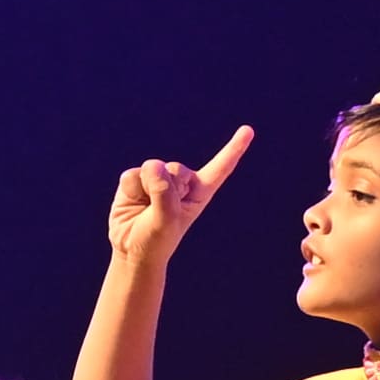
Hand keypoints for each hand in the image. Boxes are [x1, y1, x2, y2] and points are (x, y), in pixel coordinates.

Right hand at [107, 128, 252, 264]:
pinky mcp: (136, 177)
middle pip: (175, 169)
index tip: (248, 130)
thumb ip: (163, 192)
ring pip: (152, 168)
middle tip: (159, 211)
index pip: (220, 168)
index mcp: (199, 192)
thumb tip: (153, 165)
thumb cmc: (157, 240)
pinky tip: (133, 202)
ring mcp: (157, 177)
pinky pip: (132, 175)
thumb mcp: (166, 221)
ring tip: (146, 208)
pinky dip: (131, 190)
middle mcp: (180, 181)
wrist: (131, 248)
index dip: (234, 148)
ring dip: (146, 189)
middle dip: (166, 189)